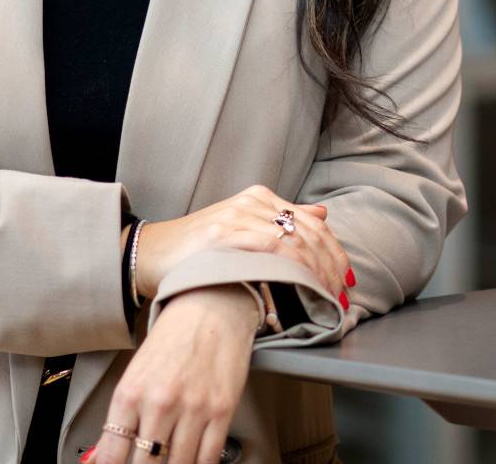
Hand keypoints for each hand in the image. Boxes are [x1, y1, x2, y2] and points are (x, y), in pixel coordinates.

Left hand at [84, 285, 253, 463]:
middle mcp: (160, 402)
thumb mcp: (136, 374)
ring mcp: (193, 408)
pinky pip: (208, 458)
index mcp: (131, 392)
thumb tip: (105, 457)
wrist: (212, 305)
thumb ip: (122, 418)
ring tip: (170, 457)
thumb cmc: (174, 336)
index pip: (112, 455)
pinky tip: (193, 459)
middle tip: (147, 459)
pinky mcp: (221, 410)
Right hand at [133, 185, 351, 309]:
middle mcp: (252, 203)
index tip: (344, 280)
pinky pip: (270, 249)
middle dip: (330, 266)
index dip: (334, 252)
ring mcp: (238, 216)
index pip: (313, 222)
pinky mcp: (224, 233)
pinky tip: (300, 288)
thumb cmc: (198, 249)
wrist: (151, 253)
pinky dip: (292, 270)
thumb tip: (322, 214)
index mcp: (260, 198)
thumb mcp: (242, 227)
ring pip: (294, 241)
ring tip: (324, 297)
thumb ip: (281, 219)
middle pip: (309, 232)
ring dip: (316, 273)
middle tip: (339, 295)